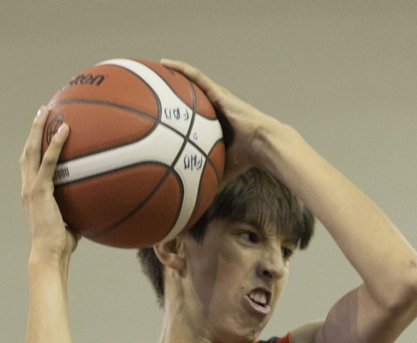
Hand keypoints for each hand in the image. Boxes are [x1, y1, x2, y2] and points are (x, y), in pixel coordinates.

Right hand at [20, 107, 80, 263]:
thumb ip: (80, 207)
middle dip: (33, 129)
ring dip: (38, 128)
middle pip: (27, 151)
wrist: (49, 255)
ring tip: (47, 110)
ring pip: (32, 151)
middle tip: (42, 111)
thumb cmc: (61, 245)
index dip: (35, 146)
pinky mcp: (39, 191)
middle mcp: (27, 188)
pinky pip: (49, 162)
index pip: (31, 164)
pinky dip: (55, 145)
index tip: (42, 130)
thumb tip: (100, 201)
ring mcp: (31, 188)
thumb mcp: (72, 221)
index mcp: (32, 194)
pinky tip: (64, 130)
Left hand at [160, 59, 283, 182]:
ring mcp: (217, 98)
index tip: (160, 112)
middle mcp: (214, 108)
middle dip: (173, 89)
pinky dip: (183, 70)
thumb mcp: (219, 169)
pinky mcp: (219, 92)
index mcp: (213, 124)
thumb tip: (192, 204)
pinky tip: (167, 64)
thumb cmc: (245, 159)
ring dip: (176, 73)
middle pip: (190, 95)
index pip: (192, 115)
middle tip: (154, 86)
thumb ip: (206, 180)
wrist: (263, 145)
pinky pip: (197, 78)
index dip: (178, 111)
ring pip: (192, 82)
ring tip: (158, 67)